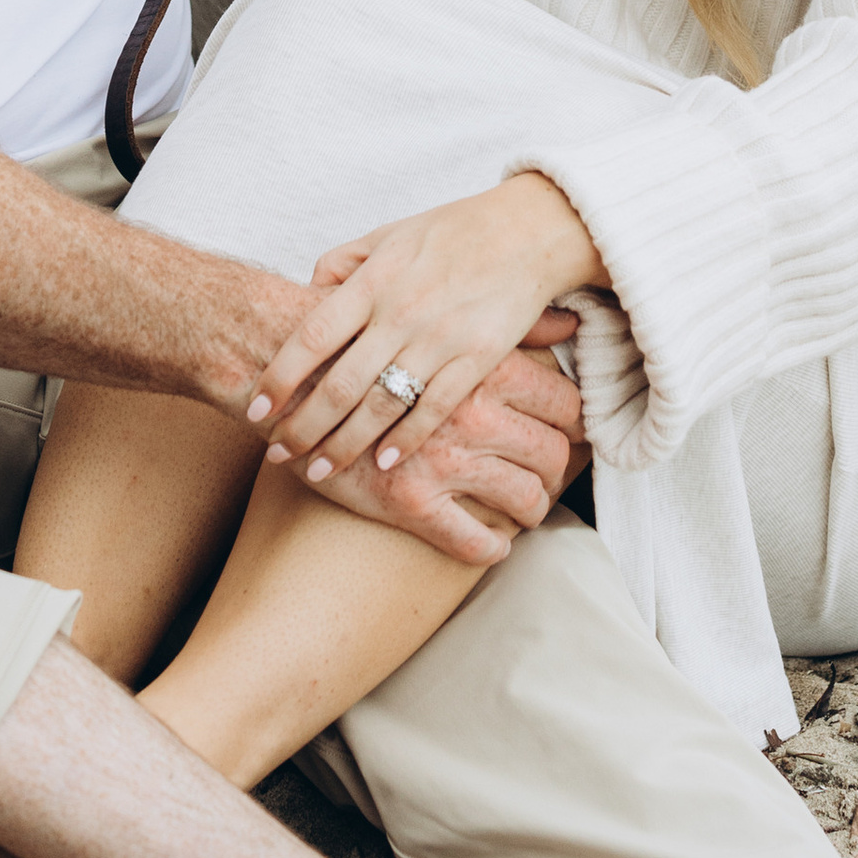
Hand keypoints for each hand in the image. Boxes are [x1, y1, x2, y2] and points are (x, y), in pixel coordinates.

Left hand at [247, 171, 603, 483]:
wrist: (529, 231)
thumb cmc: (453, 231)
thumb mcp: (389, 234)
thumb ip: (343, 264)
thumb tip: (305, 294)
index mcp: (374, 281)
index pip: (312, 337)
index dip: (280, 377)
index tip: (256, 408)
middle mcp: (401, 313)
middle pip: (339, 383)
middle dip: (303, 425)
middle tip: (277, 453)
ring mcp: (439, 339)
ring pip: (382, 405)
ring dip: (345, 444)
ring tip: (319, 469)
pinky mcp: (477, 359)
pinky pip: (434, 408)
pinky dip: (407, 439)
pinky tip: (384, 463)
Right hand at [302, 346, 586, 567]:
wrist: (281, 358)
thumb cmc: (365, 328)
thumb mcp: (441, 309)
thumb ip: (502, 318)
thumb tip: (565, 322)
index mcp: (484, 364)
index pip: (565, 403)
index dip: (575, 424)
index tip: (572, 435)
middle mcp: (473, 413)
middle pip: (552, 454)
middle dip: (558, 473)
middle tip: (551, 477)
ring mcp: (442, 459)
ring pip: (522, 499)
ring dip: (531, 510)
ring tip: (525, 511)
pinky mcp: (408, 500)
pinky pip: (472, 541)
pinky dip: (490, 549)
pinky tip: (491, 546)